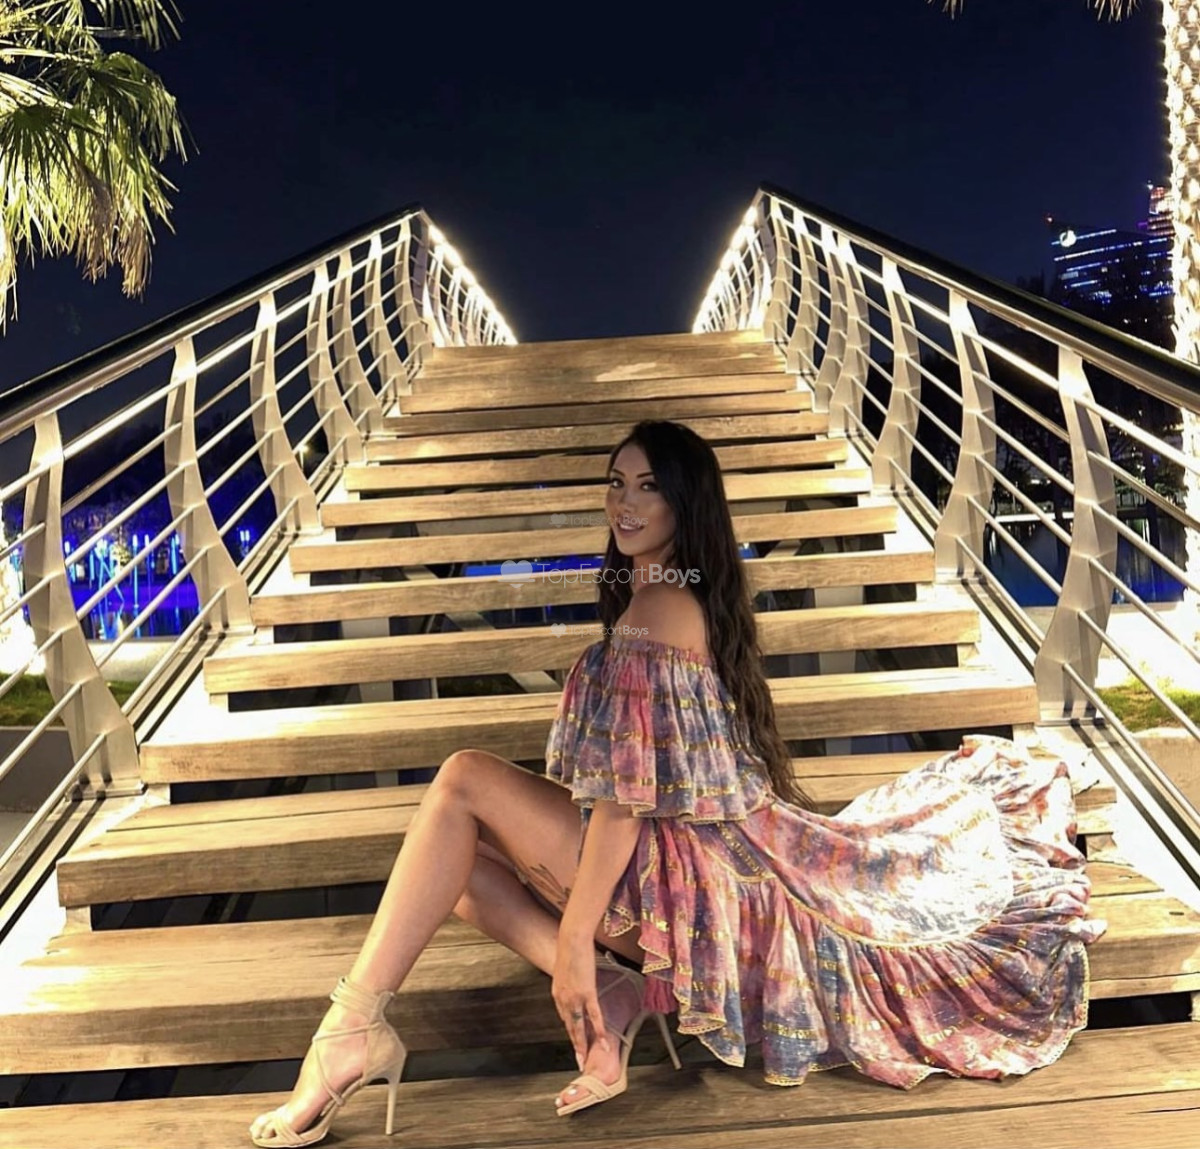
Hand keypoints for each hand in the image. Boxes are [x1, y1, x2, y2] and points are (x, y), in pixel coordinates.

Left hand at [552, 940, 609, 1069]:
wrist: (571, 939)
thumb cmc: (570, 948)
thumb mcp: (565, 969)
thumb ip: (569, 980)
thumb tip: (574, 982)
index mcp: (557, 994)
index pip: (565, 1018)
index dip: (571, 1032)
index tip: (575, 1043)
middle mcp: (563, 1000)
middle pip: (570, 1027)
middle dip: (575, 1046)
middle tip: (579, 1062)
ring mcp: (575, 998)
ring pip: (579, 1027)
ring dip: (583, 1045)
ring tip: (586, 1060)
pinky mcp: (587, 993)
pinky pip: (594, 1017)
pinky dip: (598, 1031)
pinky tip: (602, 1043)